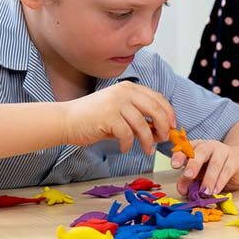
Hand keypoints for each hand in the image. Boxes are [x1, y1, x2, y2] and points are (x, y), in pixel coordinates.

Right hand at [61, 82, 175, 154]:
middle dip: (164, 126)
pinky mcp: (108, 117)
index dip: (168, 112)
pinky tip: (125, 148)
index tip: (173, 125)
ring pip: (142, 124)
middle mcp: (124, 92)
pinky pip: (127, 134)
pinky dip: (129, 144)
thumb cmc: (93, 119)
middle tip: (164, 138)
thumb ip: (138, 117)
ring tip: (147, 150)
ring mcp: (116, 103)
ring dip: (148, 140)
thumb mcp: (119, 112)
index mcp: (129, 88)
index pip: (157, 97)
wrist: (66, 120)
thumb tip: (159, 131)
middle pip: (155, 108)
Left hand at [175, 140, 238, 196]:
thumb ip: (187, 180)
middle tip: (188, 175)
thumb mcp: (197, 174)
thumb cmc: (212, 168)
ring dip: (209, 178)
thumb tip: (181, 189)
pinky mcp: (235, 161)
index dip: (179, 155)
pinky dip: (220, 181)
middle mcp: (209, 146)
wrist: (236, 165)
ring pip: (215, 163)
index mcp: (196, 147)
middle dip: (194, 164)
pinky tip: (216, 190)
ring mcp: (223, 151)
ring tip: (204, 192)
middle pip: (201, 151)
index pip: (186, 148)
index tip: (174, 165)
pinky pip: (227, 170)